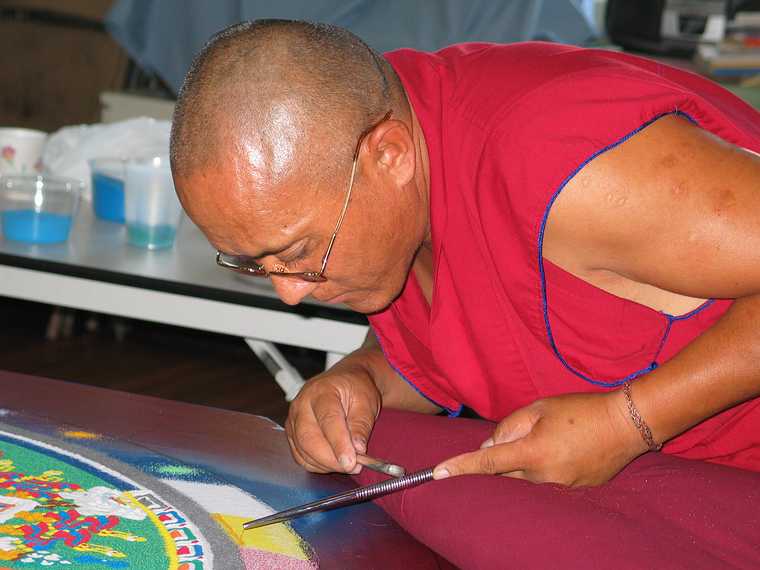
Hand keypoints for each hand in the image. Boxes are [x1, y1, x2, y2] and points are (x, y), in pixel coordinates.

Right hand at [286, 361, 381, 473]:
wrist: (343, 381)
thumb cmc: (354, 388)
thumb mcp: (367, 401)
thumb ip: (361, 425)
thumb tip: (357, 449)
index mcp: (322, 391)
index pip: (328, 421)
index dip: (339, 444)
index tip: (351, 462)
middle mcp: (301, 405)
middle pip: (309, 439)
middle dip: (331, 459)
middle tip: (352, 467)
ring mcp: (293, 420)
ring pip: (303, 451)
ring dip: (326, 464)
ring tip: (347, 463)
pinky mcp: (292, 433)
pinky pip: (300, 456)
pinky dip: (317, 465)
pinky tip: (333, 462)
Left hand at [433, 391, 646, 486]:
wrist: (626, 423)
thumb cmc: (580, 410)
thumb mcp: (539, 408)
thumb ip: (509, 427)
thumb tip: (489, 445)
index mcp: (533, 452)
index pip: (487, 462)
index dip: (460, 468)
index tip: (437, 474)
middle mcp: (544, 476)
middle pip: (505, 474)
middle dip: (503, 457)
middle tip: (524, 435)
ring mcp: (560, 488)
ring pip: (525, 479)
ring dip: (525, 462)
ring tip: (551, 439)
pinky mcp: (574, 492)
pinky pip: (545, 482)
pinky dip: (544, 467)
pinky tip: (562, 449)